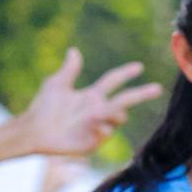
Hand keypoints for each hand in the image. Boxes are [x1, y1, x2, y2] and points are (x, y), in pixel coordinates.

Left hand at [18, 49, 158, 160]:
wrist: (34, 130)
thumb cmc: (42, 107)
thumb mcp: (56, 84)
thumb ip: (69, 69)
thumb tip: (74, 50)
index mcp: (92, 95)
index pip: (114, 81)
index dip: (126, 73)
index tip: (139, 67)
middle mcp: (99, 109)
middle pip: (126, 100)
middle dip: (142, 93)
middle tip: (157, 88)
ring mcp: (98, 126)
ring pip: (118, 116)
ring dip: (111, 112)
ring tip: (94, 113)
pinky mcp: (94, 141)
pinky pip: (106, 131)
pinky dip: (102, 126)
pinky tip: (91, 123)